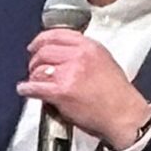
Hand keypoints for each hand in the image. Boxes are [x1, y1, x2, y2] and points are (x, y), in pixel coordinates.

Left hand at [17, 29, 150, 149]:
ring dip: (33, 76)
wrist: (124, 116)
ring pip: (39, 68)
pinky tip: (25, 90)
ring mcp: (69, 74)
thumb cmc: (117, 94)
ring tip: (34, 81)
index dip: (41, 40)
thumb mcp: (105, 61)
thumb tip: (63, 53)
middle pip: (45, 50)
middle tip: (34, 67)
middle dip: (35, 59)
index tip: (36, 45)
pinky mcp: (61, 92)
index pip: (57, 34)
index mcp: (90, 47)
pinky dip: (27, 89)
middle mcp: (79, 56)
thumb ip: (84, 53)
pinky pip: (36, 87)